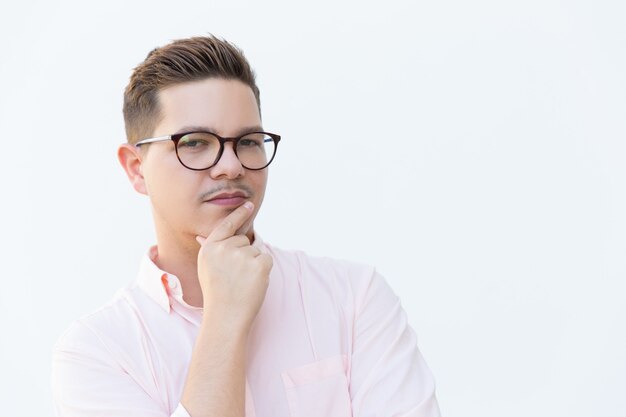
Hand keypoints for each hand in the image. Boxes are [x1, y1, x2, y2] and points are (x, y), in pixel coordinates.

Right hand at [195, 202, 272, 330]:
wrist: (226, 316)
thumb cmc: (217, 293)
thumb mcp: (207, 268)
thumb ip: (210, 249)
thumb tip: (203, 236)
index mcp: (210, 247)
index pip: (227, 224)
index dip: (239, 213)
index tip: (249, 204)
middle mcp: (225, 247)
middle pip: (244, 240)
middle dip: (244, 255)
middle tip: (234, 277)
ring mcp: (242, 255)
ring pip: (256, 250)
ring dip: (254, 264)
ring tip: (242, 282)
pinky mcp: (259, 263)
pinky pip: (266, 258)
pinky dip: (264, 270)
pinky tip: (252, 282)